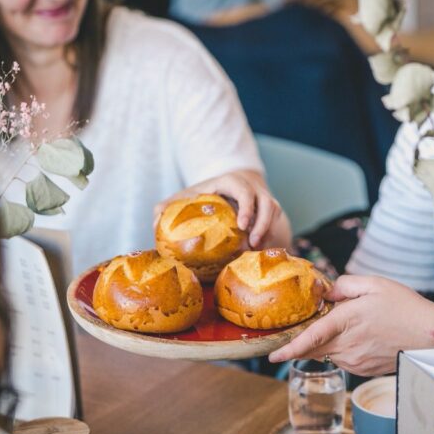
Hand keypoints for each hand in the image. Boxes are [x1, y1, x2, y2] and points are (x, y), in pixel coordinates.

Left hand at [153, 170, 286, 248]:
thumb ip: (166, 208)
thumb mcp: (183, 197)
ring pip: (274, 211)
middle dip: (263, 223)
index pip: (244, 189)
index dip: (246, 206)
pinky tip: (260, 251)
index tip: (241, 225)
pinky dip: (270, 236)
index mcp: (231, 182)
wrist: (226, 189)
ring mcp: (263, 198)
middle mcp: (252, 189)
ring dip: (268, 231)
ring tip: (256, 249)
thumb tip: (156, 224)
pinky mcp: (269, 211)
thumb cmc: (202, 196)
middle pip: (267, 202)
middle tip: (251, 243)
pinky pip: (277, 222)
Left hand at [269, 275, 433, 375]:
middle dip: (300, 343)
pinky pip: (342, 358)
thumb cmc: (405, 307)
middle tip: (293, 334)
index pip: (310, 338)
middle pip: (313, 348)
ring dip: (326, 341)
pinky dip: (342, 347)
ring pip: (328, 352)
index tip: (272, 354)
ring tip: (351, 325)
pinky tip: (361, 336)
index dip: (288, 348)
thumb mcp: (374, 284)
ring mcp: (355, 361)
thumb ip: (345, 284)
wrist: (431, 337)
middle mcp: (347, 345)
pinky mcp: (363, 370)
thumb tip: (327, 291)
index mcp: (346, 322)